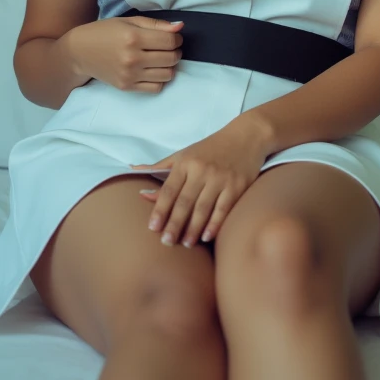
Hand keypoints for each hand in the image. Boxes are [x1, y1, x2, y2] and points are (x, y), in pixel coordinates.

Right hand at [63, 17, 183, 93]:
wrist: (80, 52)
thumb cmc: (105, 32)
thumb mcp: (129, 21)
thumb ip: (156, 24)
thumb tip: (179, 28)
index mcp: (133, 37)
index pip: (170, 42)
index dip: (177, 39)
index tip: (173, 37)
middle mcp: (132, 58)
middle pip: (171, 58)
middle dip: (175, 51)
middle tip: (168, 47)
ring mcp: (129, 75)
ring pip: (167, 75)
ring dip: (170, 66)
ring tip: (161, 59)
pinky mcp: (127, 87)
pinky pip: (156, 88)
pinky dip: (160, 79)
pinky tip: (153, 70)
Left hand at [130, 119, 270, 247]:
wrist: (246, 136)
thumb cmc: (211, 148)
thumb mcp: (185, 153)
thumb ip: (161, 167)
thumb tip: (133, 171)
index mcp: (186, 162)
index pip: (169, 189)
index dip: (160, 210)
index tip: (153, 227)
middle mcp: (202, 170)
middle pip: (185, 202)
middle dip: (174, 224)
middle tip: (166, 242)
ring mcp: (221, 178)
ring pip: (203, 209)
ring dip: (193, 229)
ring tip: (185, 243)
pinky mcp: (237, 186)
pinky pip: (223, 209)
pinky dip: (214, 224)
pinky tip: (206, 236)